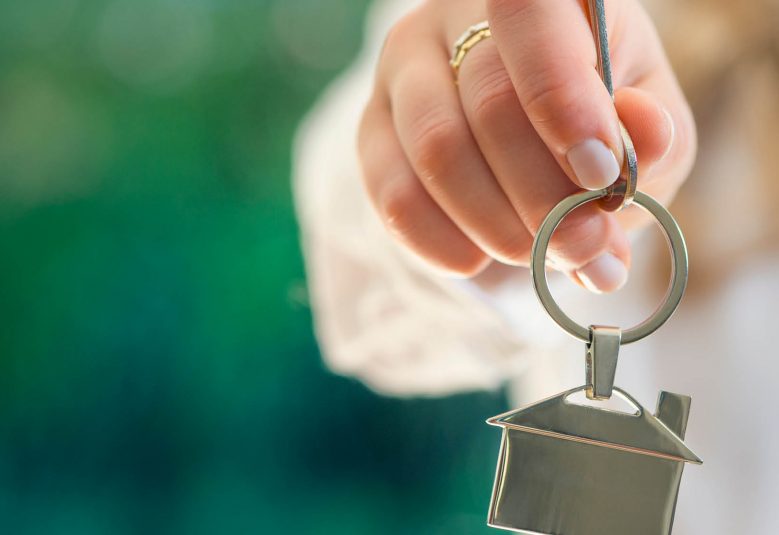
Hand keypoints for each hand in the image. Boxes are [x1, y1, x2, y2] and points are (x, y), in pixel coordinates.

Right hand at [358, 0, 695, 291]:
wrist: (522, 142)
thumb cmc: (595, 122)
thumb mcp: (645, 123)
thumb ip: (652, 134)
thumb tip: (641, 135)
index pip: (531, 15)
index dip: (563, 96)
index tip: (600, 176)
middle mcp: (457, 15)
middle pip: (490, 100)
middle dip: (543, 195)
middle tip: (579, 248)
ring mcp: (404, 70)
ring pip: (436, 149)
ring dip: (494, 224)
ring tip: (536, 256)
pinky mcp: (370, 128)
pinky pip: (392, 194)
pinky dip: (441, 243)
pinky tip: (476, 260)